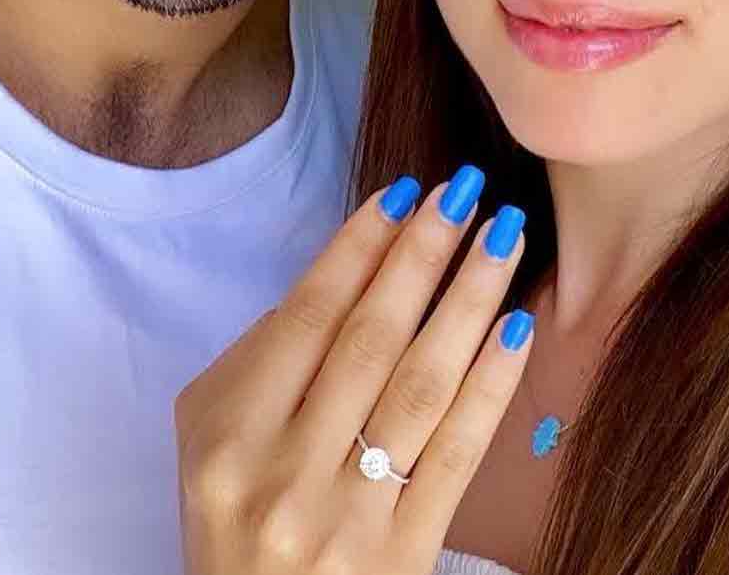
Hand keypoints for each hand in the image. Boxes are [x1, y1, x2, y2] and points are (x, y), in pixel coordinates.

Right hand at [175, 167, 531, 574]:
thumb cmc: (237, 518)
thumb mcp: (212, 442)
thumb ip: (262, 359)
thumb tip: (350, 272)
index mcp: (228, 436)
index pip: (308, 316)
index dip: (360, 245)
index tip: (404, 191)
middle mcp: (283, 472)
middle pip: (370, 338)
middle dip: (423, 252)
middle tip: (467, 190)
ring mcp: (346, 517)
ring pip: (421, 384)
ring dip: (469, 299)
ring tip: (504, 235)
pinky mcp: (403, 554)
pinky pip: (458, 451)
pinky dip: (491, 383)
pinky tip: (517, 325)